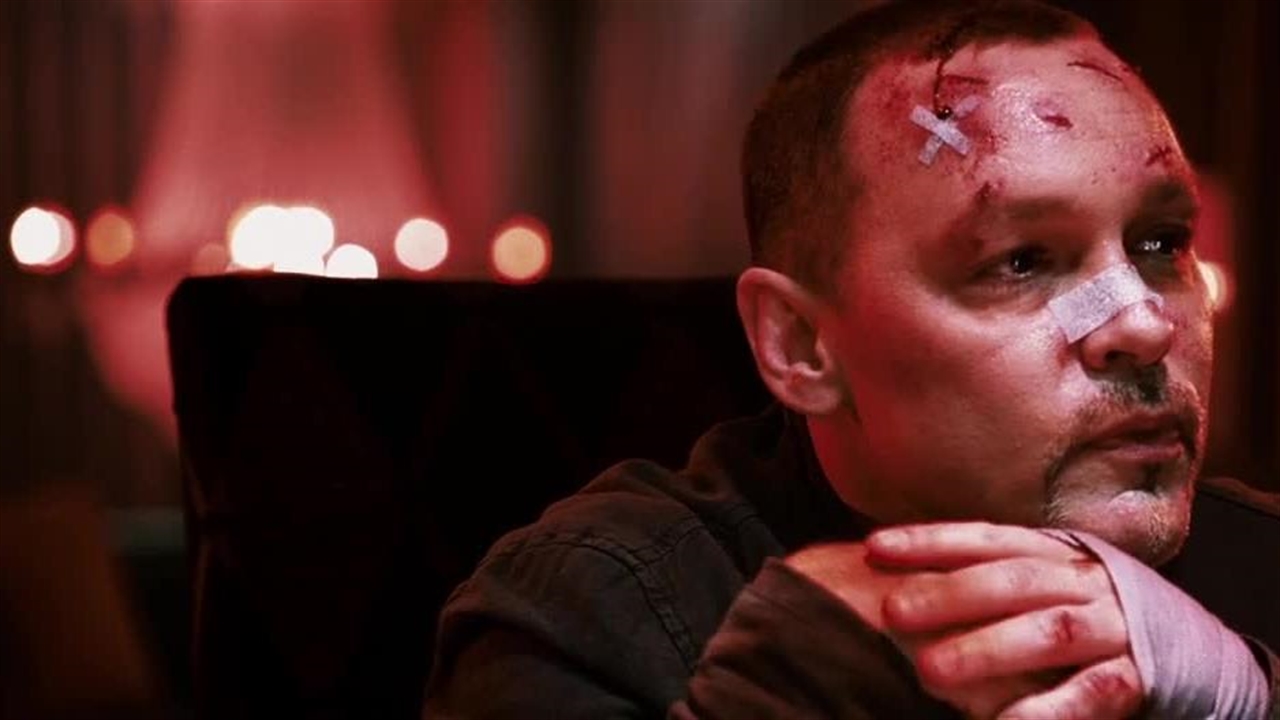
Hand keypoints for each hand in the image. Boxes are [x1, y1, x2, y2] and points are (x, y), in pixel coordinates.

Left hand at [865, 522, 1142, 719]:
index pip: (984, 538)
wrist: (1182, 646)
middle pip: (1008, 581)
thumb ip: (978, 574)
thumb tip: (886, 565)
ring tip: (930, 672)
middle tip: (891, 611)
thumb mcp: (1034, 582)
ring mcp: (1112, 626)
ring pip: (1047, 631)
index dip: (929, 541)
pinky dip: (1049, 710)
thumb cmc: (1076, 612)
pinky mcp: (1136, 676)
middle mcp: (1083, 580)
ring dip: (987, 650)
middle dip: (948, 594)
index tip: (874, 548)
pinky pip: (1092, 692)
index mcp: (1051, 552)